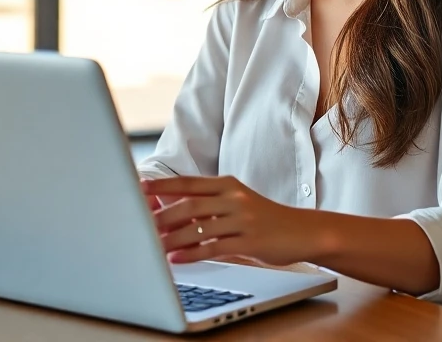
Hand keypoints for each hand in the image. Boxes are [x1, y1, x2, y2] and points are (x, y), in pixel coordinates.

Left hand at [142, 175, 315, 265]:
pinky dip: (192, 254)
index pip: (188, 183)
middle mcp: (234, 198)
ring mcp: (243, 219)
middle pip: (190, 205)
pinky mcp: (250, 241)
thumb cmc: (263, 219)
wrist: (302, 231)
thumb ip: (209, 204)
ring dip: (172, 239)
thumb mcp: (237, 203)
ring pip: (199, 228)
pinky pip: (214, 247)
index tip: (139, 189)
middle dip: (162, 217)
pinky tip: (177, 259)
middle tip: (139, 226)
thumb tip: (171, 210)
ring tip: (152, 248)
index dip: (162, 186)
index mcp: (228, 184)